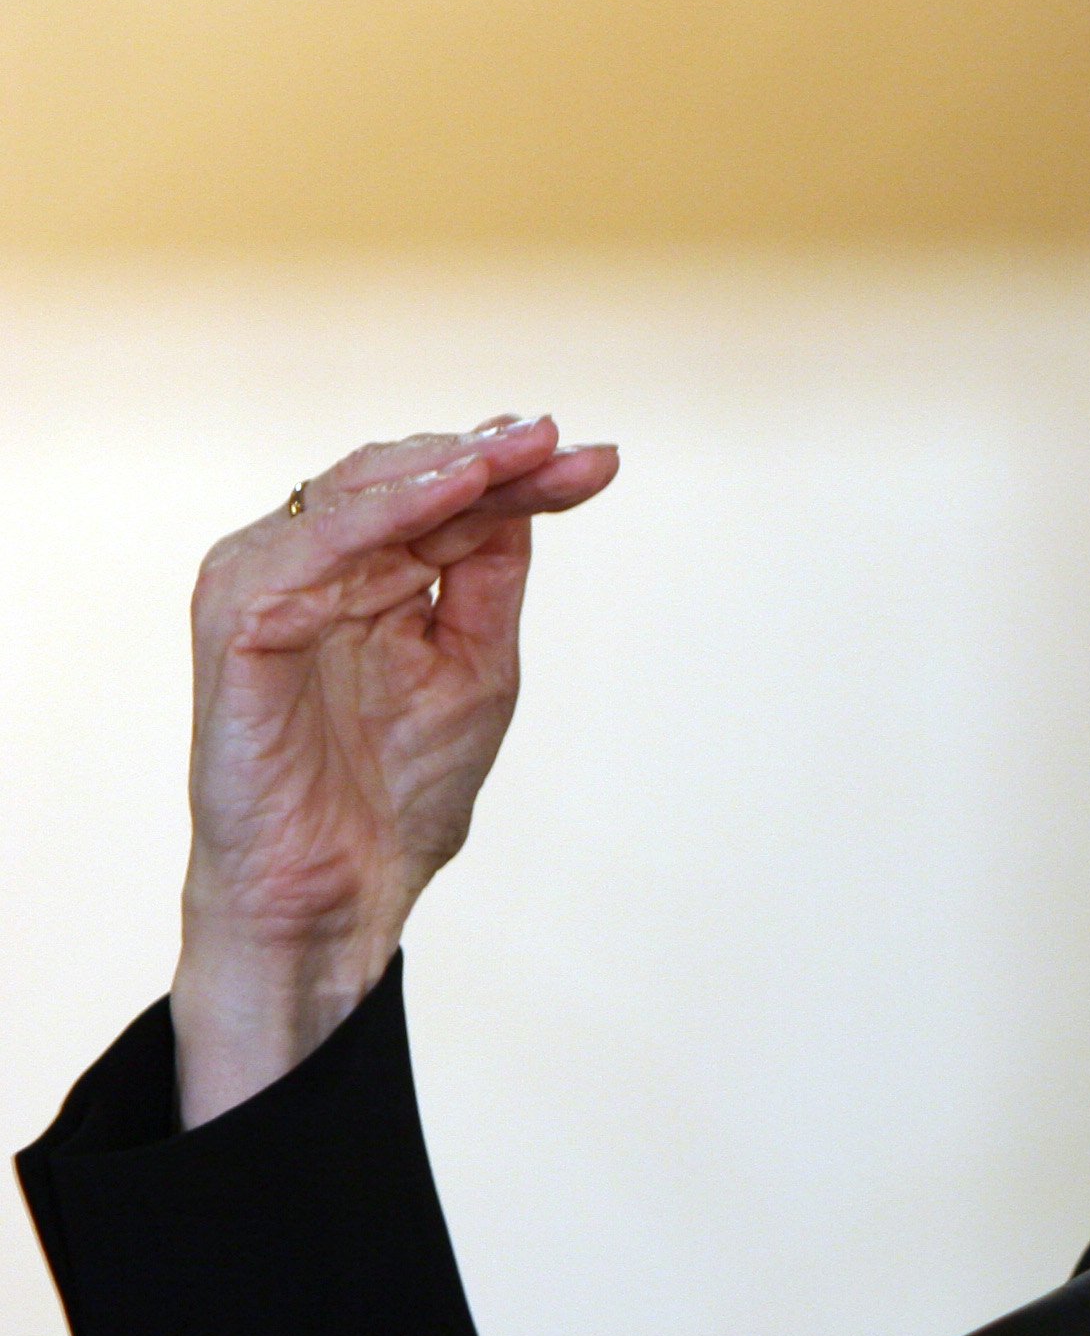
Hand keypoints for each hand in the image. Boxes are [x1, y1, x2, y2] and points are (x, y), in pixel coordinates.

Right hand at [172, 417, 618, 1124]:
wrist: (340, 894)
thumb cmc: (397, 794)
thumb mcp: (477, 669)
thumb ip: (490, 580)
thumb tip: (531, 489)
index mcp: (367, 579)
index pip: (450, 505)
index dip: (524, 477)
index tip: (603, 460)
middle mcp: (313, 570)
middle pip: (407, 484)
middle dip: (491, 459)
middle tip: (562, 441)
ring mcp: (268, 589)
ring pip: (357, 495)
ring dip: (440, 466)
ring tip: (516, 451)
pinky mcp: (240, 623)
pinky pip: (312, 547)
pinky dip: (384, 511)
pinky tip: (453, 491)